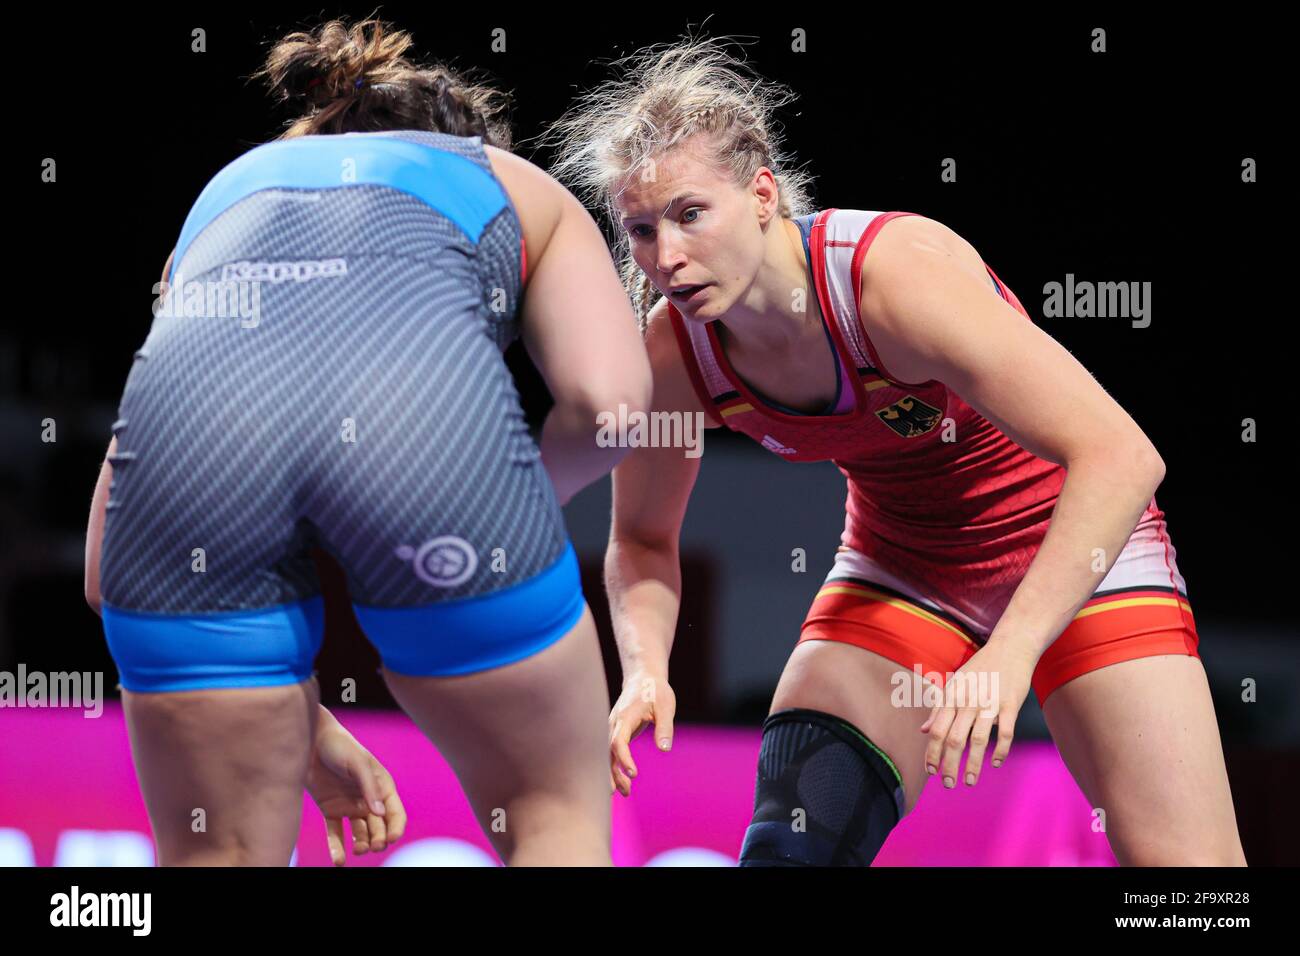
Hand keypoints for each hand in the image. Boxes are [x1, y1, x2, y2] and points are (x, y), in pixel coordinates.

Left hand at [306, 706, 406, 865]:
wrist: (310, 741)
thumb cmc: (339, 746)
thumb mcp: (357, 763)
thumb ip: (369, 788)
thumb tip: (380, 814)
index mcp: (381, 786)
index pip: (395, 813)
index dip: (396, 828)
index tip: (390, 838)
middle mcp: (368, 799)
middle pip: (379, 827)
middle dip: (379, 839)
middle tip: (373, 847)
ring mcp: (349, 806)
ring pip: (360, 833)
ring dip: (362, 845)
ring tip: (357, 852)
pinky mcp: (330, 810)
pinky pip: (336, 833)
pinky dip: (338, 847)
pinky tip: (339, 861)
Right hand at [608, 669, 675, 796]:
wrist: (644, 677)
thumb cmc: (656, 691)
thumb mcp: (665, 706)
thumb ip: (664, 727)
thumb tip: (664, 749)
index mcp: (624, 717)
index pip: (618, 741)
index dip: (624, 759)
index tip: (634, 773)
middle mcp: (614, 724)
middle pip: (608, 752)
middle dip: (614, 773)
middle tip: (624, 792)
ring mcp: (614, 728)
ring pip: (608, 754)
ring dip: (614, 773)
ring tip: (624, 793)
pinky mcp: (618, 731)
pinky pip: (612, 752)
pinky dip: (615, 766)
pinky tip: (621, 781)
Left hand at [920, 636, 1036, 788]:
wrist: (1010, 647)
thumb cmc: (980, 668)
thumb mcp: (954, 684)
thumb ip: (939, 708)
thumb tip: (923, 730)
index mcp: (951, 696)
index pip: (936, 730)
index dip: (931, 753)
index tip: (930, 772)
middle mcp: (967, 701)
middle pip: (953, 739)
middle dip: (949, 765)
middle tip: (948, 784)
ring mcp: (989, 703)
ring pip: (977, 739)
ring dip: (973, 763)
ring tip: (970, 782)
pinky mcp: (1010, 704)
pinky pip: (1005, 733)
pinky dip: (1001, 750)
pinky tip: (996, 763)